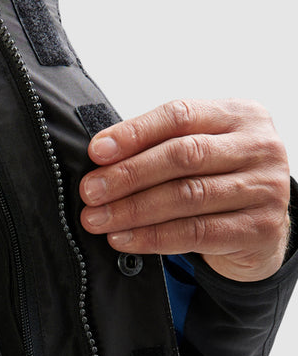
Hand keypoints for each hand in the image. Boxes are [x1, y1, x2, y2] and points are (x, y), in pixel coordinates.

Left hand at [79, 99, 290, 281]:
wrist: (259, 232)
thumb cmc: (217, 184)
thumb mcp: (198, 156)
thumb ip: (159, 149)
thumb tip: (100, 158)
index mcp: (240, 116)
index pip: (180, 116)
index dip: (134, 133)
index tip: (96, 152)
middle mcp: (258, 147)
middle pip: (183, 156)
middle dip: (128, 175)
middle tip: (90, 192)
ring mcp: (265, 188)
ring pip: (187, 196)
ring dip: (132, 209)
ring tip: (98, 219)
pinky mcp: (260, 228)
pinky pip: (195, 233)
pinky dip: (153, 237)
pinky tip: (124, 239)